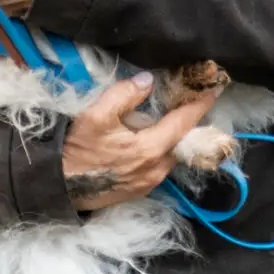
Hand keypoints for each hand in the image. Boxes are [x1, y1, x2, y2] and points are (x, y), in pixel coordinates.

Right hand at [60, 73, 220, 211]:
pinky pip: (160, 166)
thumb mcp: (95, 116)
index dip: (200, 105)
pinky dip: (162, 150)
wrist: (59, 188)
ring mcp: (149, 183)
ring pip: (171, 155)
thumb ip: (124, 95)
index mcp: (150, 149)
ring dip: (174, 137)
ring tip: (168, 118)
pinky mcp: (140, 191)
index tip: (214, 90)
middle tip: (189, 100)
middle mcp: (157, 170)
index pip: (184, 123)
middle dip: (188, 120)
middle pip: (182, 141)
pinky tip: (150, 140)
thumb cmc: (76, 150)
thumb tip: (148, 81)